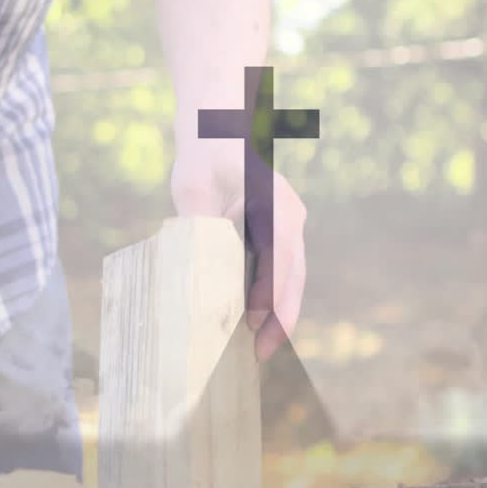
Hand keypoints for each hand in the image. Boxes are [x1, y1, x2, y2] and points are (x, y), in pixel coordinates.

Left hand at [171, 140, 307, 361]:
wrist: (217, 133)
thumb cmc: (204, 156)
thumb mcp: (193, 186)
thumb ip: (196, 222)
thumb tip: (194, 268)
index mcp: (276, 202)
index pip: (281, 254)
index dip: (270, 290)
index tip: (254, 321)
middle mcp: (289, 217)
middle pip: (293, 274)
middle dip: (282, 317)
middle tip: (262, 354)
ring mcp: (287, 227)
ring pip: (290, 278)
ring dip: (278, 314)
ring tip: (260, 351)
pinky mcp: (276, 237)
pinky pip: (278, 274)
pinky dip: (269, 301)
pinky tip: (253, 327)